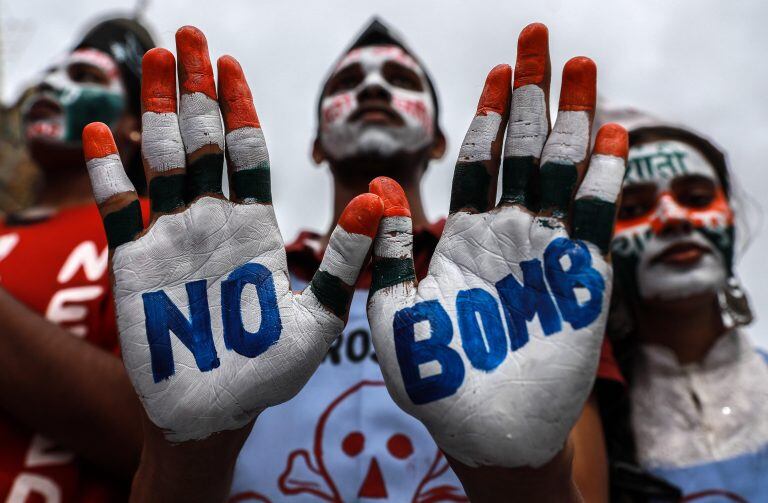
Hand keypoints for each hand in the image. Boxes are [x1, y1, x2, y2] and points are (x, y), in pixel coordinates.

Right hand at [82, 26, 383, 442]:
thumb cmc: (274, 370)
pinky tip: (100, 133)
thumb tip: (382, 196)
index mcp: (256, 228)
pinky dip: (109, 173)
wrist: (220, 411)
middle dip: (194, 91)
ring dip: (155, 112)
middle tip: (186, 38)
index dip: (238, 110)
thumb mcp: (321, 312)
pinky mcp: (136, 264)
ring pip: (162, 161)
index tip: (231, 67)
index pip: (247, 154)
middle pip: (201, 143)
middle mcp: (215, 223)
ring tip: (152, 62)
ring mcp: (174, 239)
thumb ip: (346, 255)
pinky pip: (119, 210)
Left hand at [367, 23, 626, 469]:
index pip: (478, 161)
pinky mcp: (579, 281)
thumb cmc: (429, 375)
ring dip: (572, 118)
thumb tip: (376, 183)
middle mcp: (506, 235)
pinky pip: (590, 221)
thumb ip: (390, 245)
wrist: (479, 431)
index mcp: (463, 237)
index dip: (488, 115)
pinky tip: (607, 136)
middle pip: (522, 149)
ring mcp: (545, 254)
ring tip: (579, 65)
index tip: (497, 70)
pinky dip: (600, 180)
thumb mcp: (393, 305)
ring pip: (560, 171)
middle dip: (533, 93)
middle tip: (541, 37)